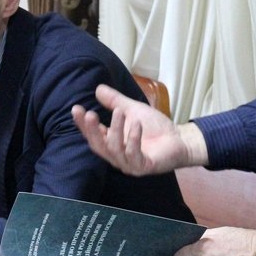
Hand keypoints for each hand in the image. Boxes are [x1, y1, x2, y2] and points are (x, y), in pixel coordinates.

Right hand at [71, 84, 207, 175]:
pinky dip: (133, 139)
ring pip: (115, 150)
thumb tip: (98, 88)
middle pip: (99, 146)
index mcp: (112, 143)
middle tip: (90, 114)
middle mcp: (117, 156)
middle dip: (92, 130)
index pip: (93, 135)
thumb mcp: (133, 110)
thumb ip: (115, 102)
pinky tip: (136, 125)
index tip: (77, 109)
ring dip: (115, 130)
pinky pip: (134, 155)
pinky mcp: (143, 167)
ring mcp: (129, 163)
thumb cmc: (154, 127)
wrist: (179, 139)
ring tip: (119, 112)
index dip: (83, 124)